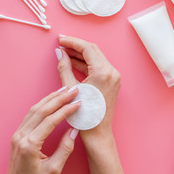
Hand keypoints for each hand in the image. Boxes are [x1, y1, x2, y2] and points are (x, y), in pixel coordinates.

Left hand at [0, 87, 80, 173]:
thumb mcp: (53, 169)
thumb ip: (65, 149)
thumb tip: (74, 130)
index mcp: (30, 144)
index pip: (51, 120)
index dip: (66, 110)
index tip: (78, 103)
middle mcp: (22, 136)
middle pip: (42, 110)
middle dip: (59, 98)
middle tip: (73, 90)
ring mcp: (18, 134)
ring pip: (35, 109)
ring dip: (50, 98)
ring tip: (63, 90)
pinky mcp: (18, 134)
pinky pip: (30, 115)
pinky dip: (42, 105)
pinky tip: (51, 101)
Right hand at [56, 36, 127, 173]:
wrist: (97, 133)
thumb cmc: (84, 116)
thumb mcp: (70, 89)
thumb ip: (64, 67)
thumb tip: (59, 52)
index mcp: (103, 72)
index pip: (87, 48)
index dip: (72, 41)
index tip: (60, 39)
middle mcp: (111, 72)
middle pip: (93, 51)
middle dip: (76, 46)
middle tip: (61, 43)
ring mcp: (114, 77)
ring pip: (96, 58)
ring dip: (81, 54)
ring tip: (65, 52)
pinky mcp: (112, 81)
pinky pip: (98, 66)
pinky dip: (86, 63)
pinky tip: (73, 62)